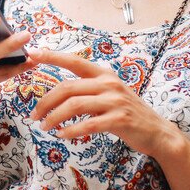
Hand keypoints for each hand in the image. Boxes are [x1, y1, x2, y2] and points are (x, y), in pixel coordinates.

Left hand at [27, 49, 183, 159]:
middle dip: (46, 101)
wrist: (156, 131)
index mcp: (104, 74)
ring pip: (75, 105)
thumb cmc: (128, 113)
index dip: (52, 57)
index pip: (74, 61)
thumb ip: (89, 89)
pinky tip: (62, 135)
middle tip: (34, 115)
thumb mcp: (110, 93)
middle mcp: (109, 84)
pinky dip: (72, 130)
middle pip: (68, 87)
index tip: (32, 54)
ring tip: (45, 126)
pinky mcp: (119, 119)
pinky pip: (88, 124)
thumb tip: (60, 92)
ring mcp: (115, 101)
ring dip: (55, 117)